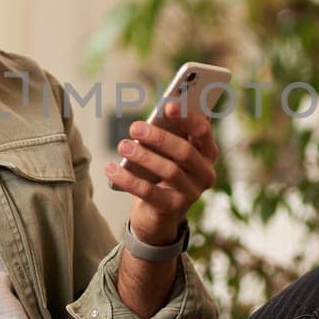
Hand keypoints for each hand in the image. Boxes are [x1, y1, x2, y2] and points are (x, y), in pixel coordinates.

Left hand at [104, 100, 218, 243]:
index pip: (203, 131)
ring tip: (123, 145)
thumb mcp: (168, 151)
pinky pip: (149, 192)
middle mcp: (205, 173)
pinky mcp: (172, 208)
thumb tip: (158, 112)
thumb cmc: (163, 171)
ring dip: (143, 156)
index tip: (167, 105)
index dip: (186, 117)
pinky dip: (128, 179)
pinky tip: (111, 168)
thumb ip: (170, 132)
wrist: (157, 213)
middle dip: (159, 138)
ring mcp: (191, 193)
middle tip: (135, 127)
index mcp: (207, 152)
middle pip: (185, 152)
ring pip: (169, 171)